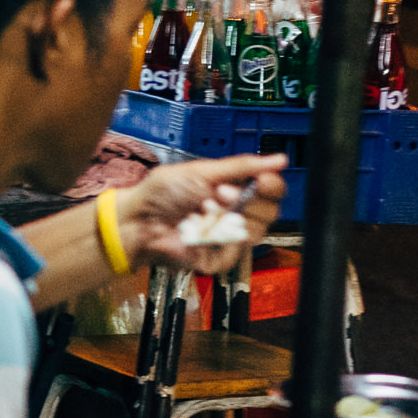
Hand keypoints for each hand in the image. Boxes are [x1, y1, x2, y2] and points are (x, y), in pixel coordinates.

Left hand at [123, 153, 287, 272]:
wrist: (138, 219)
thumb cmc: (164, 193)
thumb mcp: (203, 171)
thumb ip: (242, 166)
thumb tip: (279, 159)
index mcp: (237, 191)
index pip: (272, 191)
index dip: (272, 186)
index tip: (263, 179)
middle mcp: (237, 215)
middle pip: (270, 213)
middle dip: (248, 200)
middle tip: (221, 192)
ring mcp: (229, 239)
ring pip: (256, 232)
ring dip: (228, 217)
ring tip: (203, 208)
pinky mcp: (219, 259)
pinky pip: (233, 249)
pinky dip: (213, 236)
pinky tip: (196, 229)